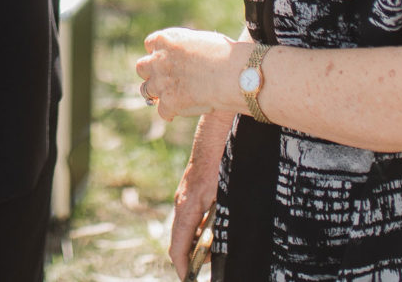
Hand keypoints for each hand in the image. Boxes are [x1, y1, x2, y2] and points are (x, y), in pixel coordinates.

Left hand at [136, 27, 241, 122]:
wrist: (232, 73)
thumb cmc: (225, 54)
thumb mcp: (200, 40)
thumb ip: (185, 48)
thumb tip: (186, 56)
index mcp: (166, 39)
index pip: (150, 44)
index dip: (158, 53)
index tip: (167, 59)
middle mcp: (158, 59)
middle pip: (142, 67)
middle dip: (151, 73)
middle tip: (163, 79)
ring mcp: (161, 82)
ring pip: (146, 90)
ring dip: (155, 93)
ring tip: (167, 97)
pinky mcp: (169, 102)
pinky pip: (162, 111)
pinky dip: (169, 113)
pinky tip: (176, 113)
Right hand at [169, 112, 230, 279]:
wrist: (215, 132)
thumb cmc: (221, 163)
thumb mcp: (224, 197)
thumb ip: (218, 222)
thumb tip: (215, 244)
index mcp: (187, 208)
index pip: (178, 246)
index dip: (182, 266)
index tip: (187, 278)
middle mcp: (181, 203)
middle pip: (179, 239)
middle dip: (190, 257)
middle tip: (203, 269)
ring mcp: (184, 195)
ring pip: (185, 228)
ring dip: (196, 243)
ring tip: (212, 253)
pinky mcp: (190, 190)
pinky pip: (190, 216)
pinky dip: (198, 229)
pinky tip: (213, 231)